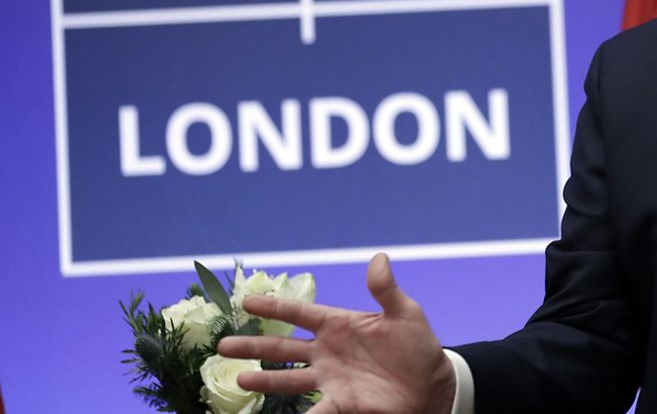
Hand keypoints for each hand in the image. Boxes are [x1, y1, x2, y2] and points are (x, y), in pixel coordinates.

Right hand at [218, 253, 455, 413]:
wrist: (432, 384)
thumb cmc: (418, 346)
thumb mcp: (405, 313)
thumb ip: (386, 290)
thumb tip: (379, 259)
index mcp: (339, 325)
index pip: (300, 314)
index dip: (274, 308)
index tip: (245, 301)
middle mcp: (327, 352)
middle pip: (283, 348)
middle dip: (253, 346)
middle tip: (222, 346)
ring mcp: (330, 379)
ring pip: (288, 379)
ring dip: (264, 380)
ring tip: (238, 378)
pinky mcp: (340, 403)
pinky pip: (314, 412)